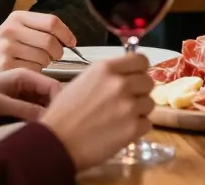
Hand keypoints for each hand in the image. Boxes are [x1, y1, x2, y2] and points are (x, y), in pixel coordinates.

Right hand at [0, 11, 75, 77]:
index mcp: (17, 17)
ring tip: (36, 62)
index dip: (66, 33)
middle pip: (50, 41)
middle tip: (54, 56)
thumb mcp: (15, 28)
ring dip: (46, 63)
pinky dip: (36, 72)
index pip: (52, 22)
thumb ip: (38, 28)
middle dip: (58, 51)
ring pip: (44, 58)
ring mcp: (7, 49)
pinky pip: (33, 71)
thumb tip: (69, 39)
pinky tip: (28, 70)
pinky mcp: (5, 67)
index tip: (71, 41)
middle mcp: (11, 30)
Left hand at [0, 68, 61, 121]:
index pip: (54, 85)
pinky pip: (35, 106)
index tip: (58, 119)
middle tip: (51, 125)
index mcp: (25, 75)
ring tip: (44, 126)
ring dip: (46, 112)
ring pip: (44, 101)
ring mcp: (24, 89)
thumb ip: (24, 109)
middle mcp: (28, 80)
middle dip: (54, 108)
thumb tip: (47, 117)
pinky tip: (34, 124)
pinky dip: (37, 115)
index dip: (60, 101)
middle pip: (51, 94)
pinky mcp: (19, 98)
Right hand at [40, 53, 153, 171]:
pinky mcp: (133, 128)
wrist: (55, 144)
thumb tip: (126, 74)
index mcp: (106, 69)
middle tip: (126, 102)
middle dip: (140, 92)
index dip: (140, 69)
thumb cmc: (63, 114)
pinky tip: (121, 131)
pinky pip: (147, 123)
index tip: (136, 77)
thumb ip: (107, 76)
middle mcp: (120, 83)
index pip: (141, 60)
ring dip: (139, 111)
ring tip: (120, 119)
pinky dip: (137, 128)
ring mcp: (129, 106)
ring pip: (149, 103)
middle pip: (148, 81)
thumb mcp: (83, 81)